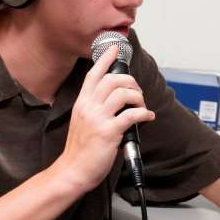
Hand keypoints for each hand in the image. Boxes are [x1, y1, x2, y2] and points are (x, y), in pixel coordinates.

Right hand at [56, 45, 154, 193]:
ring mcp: (98, 118)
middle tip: (137, 92)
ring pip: (123, 93)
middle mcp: (88, 107)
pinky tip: (147, 117)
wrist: (72, 171)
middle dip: (131, 82)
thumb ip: (93, 108)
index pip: (93, 74)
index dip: (105, 59)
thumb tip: (114, 101)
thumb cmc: (79, 150)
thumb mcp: (81, 122)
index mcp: (81, 103)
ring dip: (138, 97)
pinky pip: (132, 115)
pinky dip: (144, 113)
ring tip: (141, 106)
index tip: (114, 49)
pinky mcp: (109, 132)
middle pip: (112, 80)